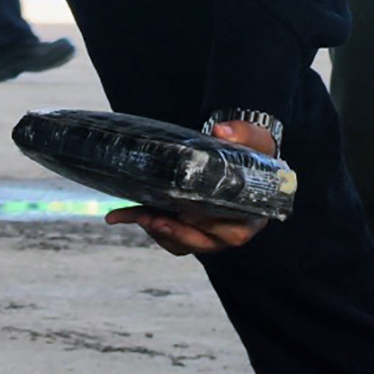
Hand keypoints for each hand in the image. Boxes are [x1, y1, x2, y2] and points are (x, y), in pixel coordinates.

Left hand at [104, 120, 274, 256]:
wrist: (236, 150)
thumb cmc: (249, 150)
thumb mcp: (252, 138)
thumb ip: (241, 132)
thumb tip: (221, 130)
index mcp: (251, 213)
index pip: (235, 232)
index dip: (211, 228)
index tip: (189, 213)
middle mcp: (230, 228)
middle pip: (205, 243)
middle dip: (178, 233)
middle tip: (155, 218)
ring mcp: (207, 232)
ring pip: (182, 243)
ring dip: (158, 231)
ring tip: (138, 215)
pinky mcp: (185, 227)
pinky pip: (166, 235)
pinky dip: (144, 224)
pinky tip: (121, 214)